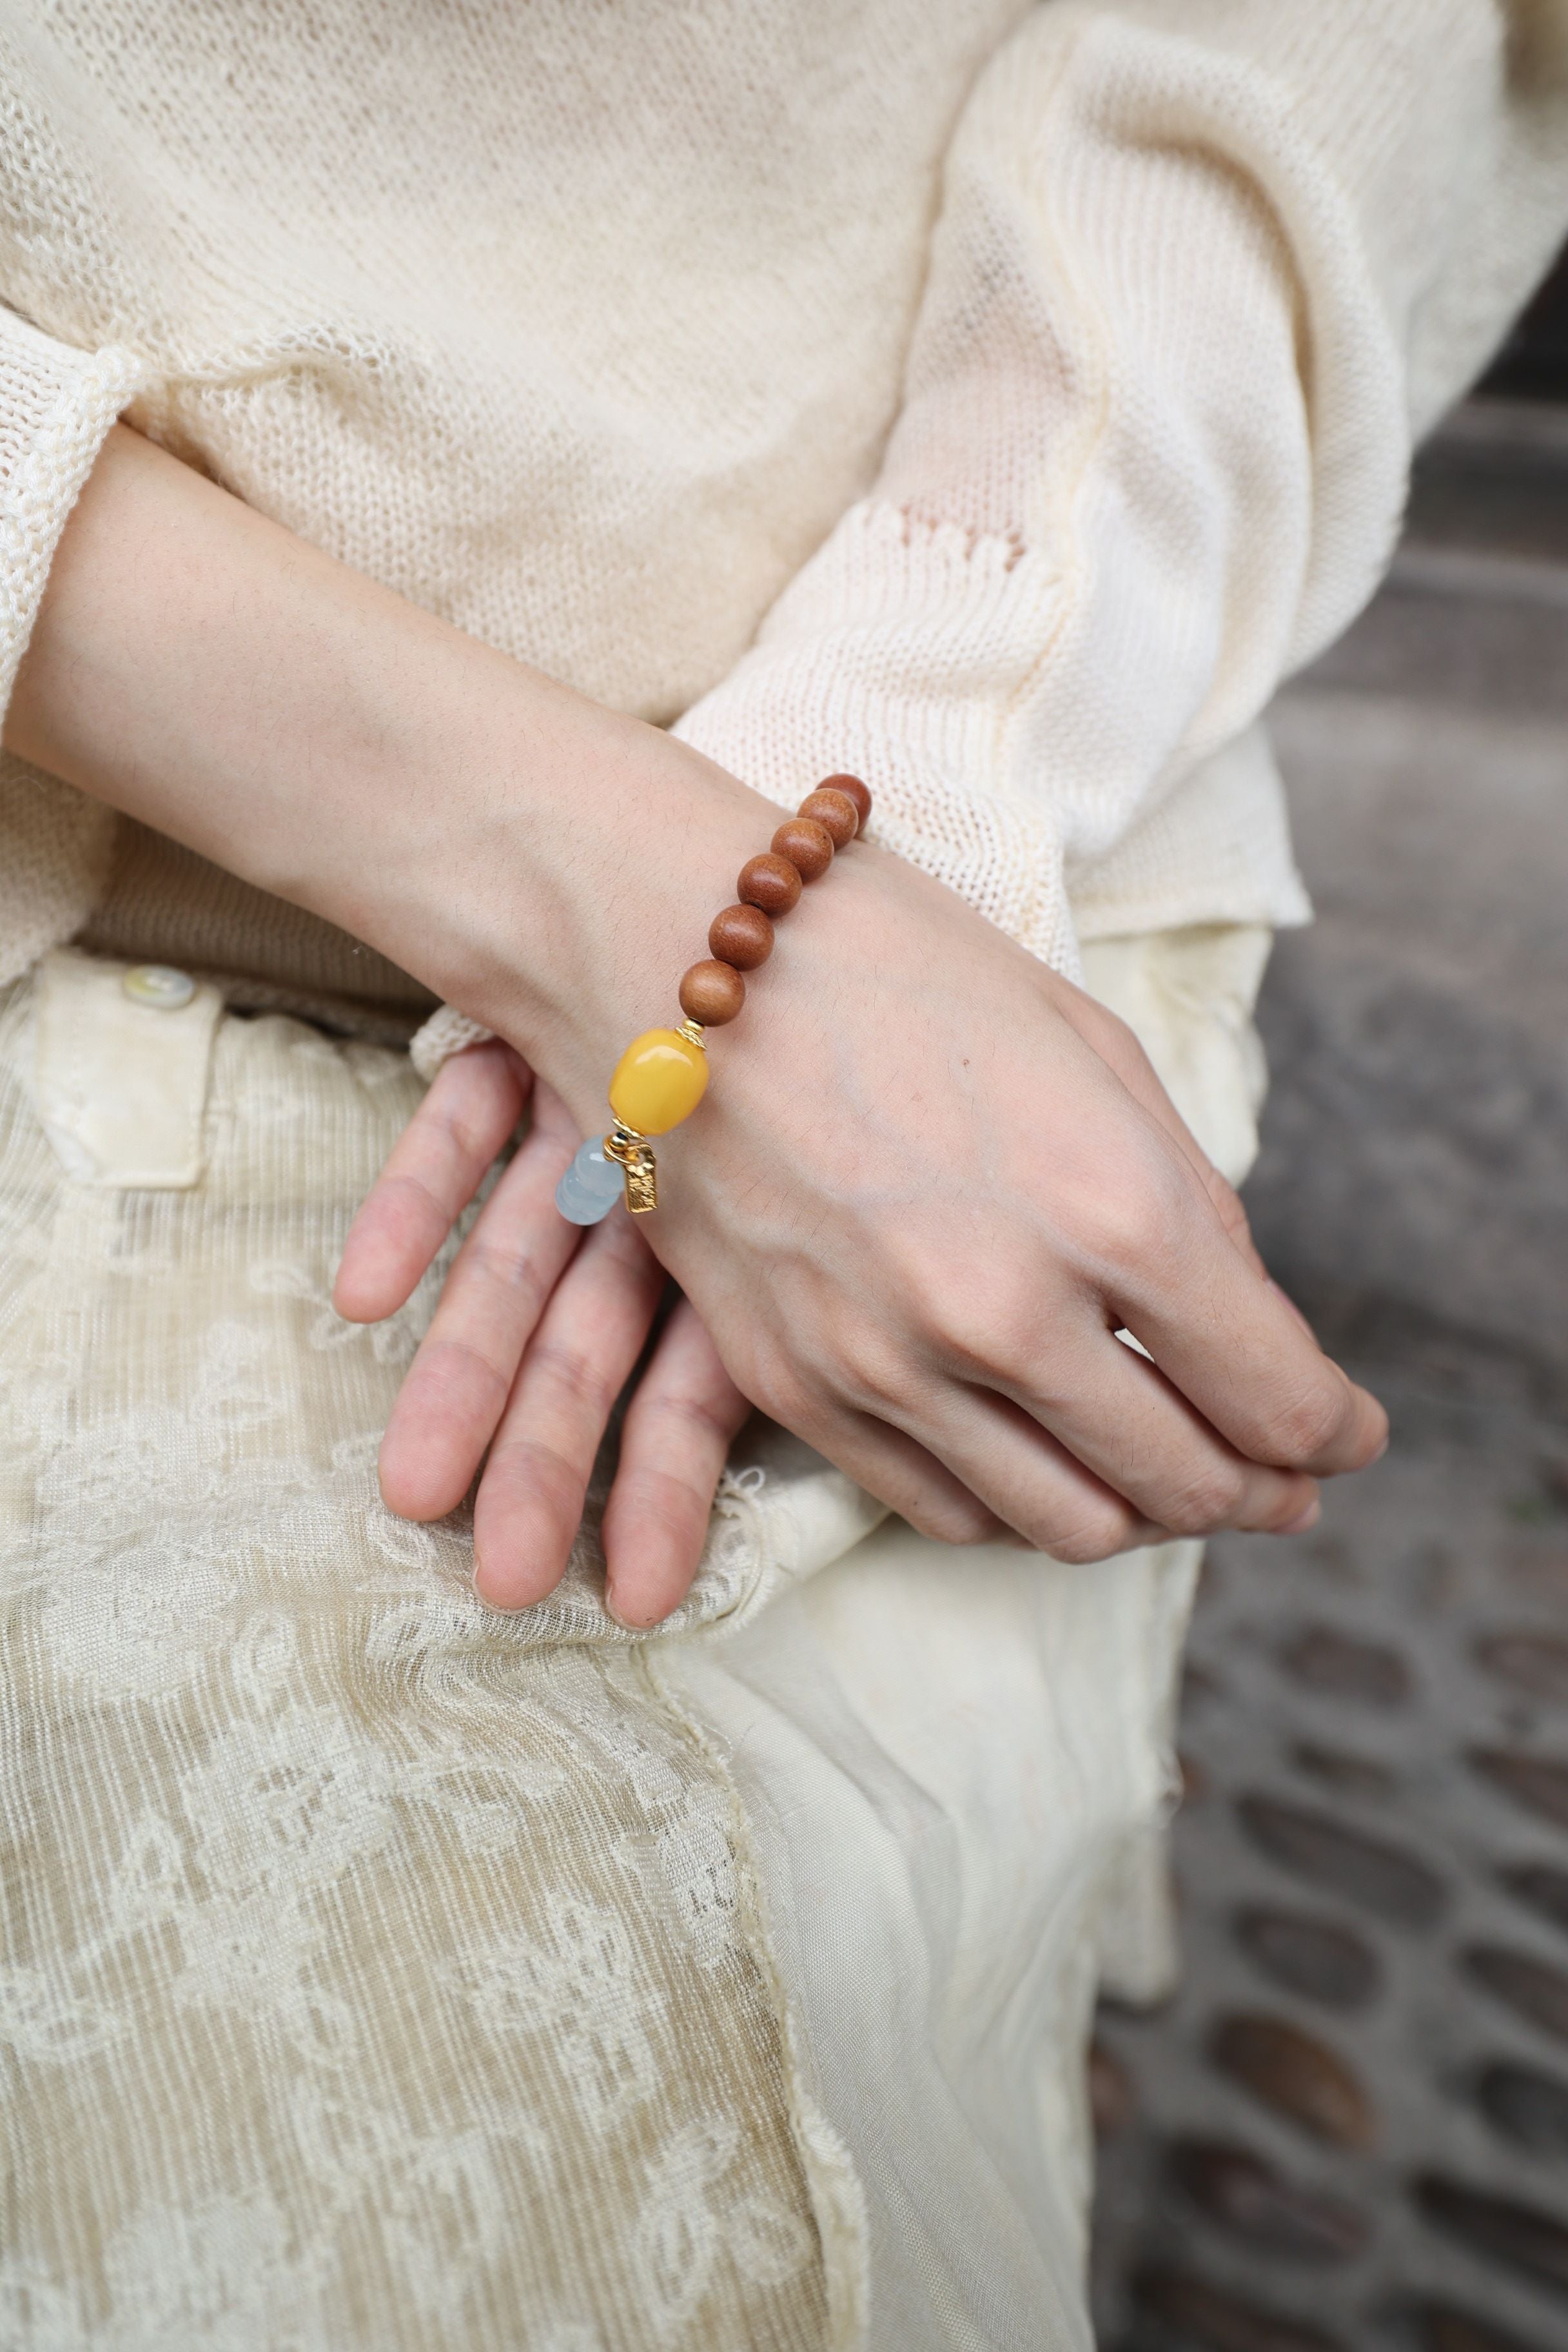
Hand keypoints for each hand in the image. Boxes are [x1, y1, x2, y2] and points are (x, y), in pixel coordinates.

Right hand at [12, 426, 1384, 1565]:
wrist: (675, 949)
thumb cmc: (903, 969)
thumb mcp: (1093, 1053)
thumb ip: (1182, 1204)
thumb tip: (1236, 1330)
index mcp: (1115, 1212)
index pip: (1274, 1397)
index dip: (1329, 1436)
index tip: (1343, 1438)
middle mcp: (1007, 1316)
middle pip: (1183, 1488)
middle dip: (1254, 1492)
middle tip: (1274, 1477)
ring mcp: (890, 1367)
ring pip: (1063, 1525)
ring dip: (1137, 1511)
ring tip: (1158, 1470)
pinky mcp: (799, 1388)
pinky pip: (938, 1510)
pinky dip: (1013, 1503)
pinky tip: (1037, 1453)